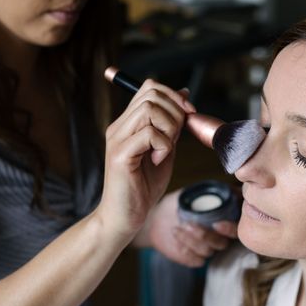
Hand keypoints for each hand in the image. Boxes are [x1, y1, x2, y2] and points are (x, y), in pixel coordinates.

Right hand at [95, 80, 195, 239]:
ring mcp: (117, 139)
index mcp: (128, 123)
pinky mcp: (120, 155)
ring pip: (150, 109)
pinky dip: (163, 145)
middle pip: (152, 94)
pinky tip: (157, 160)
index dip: (174, 95)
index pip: (149, 87)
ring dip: (169, 129)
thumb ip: (172, 124)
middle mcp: (119, 127)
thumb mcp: (164, 149)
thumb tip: (184, 94)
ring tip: (165, 150)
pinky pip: (149, 134)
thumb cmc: (143, 187)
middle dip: (175, 112)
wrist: (124, 217)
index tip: (188, 115)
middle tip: (176, 137)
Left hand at [146, 190, 237, 266]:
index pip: (236, 229)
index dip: (229, 229)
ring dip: (192, 240)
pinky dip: (186, 250)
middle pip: (222, 243)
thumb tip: (227, 189)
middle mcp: (218, 236)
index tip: (216, 224)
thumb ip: (206, 192)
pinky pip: (197, 261)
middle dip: (205, 235)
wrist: (155, 218)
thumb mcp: (188, 193)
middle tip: (188, 224)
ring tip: (177, 227)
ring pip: (208, 251)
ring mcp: (207, 248)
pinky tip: (176, 235)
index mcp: (222, 220)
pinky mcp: (194, 258)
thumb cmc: (175, 204)